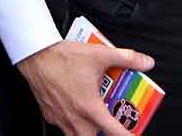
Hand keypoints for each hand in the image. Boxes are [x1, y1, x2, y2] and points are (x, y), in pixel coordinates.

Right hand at [18, 41, 155, 135]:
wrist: (35, 54)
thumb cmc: (63, 57)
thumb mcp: (100, 54)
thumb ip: (127, 58)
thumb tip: (145, 63)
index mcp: (90, 108)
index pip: (114, 132)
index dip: (127, 135)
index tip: (132, 134)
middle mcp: (75, 119)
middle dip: (102, 135)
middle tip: (110, 127)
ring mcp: (60, 119)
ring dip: (87, 131)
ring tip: (94, 120)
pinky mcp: (49, 115)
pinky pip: (63, 127)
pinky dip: (72, 123)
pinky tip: (76, 109)